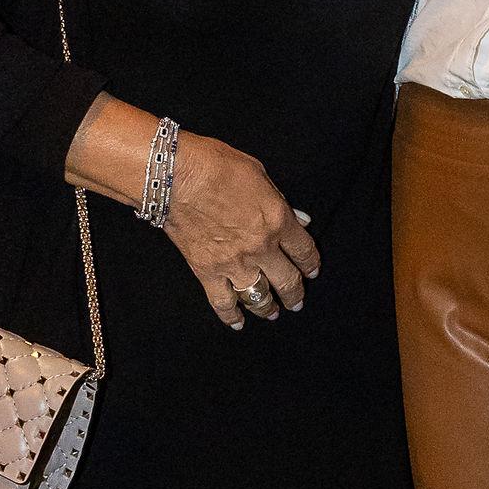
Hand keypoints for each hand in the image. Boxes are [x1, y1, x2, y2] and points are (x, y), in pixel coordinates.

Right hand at [161, 130, 320, 325]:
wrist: (176, 176)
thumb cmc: (216, 165)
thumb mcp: (259, 173)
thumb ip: (280, 200)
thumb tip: (298, 219)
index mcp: (278, 221)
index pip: (304, 251)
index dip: (311, 264)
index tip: (312, 272)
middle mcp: (261, 247)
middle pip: (287, 280)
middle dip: (295, 294)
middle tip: (297, 301)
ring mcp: (234, 263)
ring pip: (259, 296)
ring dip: (268, 308)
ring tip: (272, 314)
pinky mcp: (207, 271)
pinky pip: (222, 302)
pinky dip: (231, 316)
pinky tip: (238, 323)